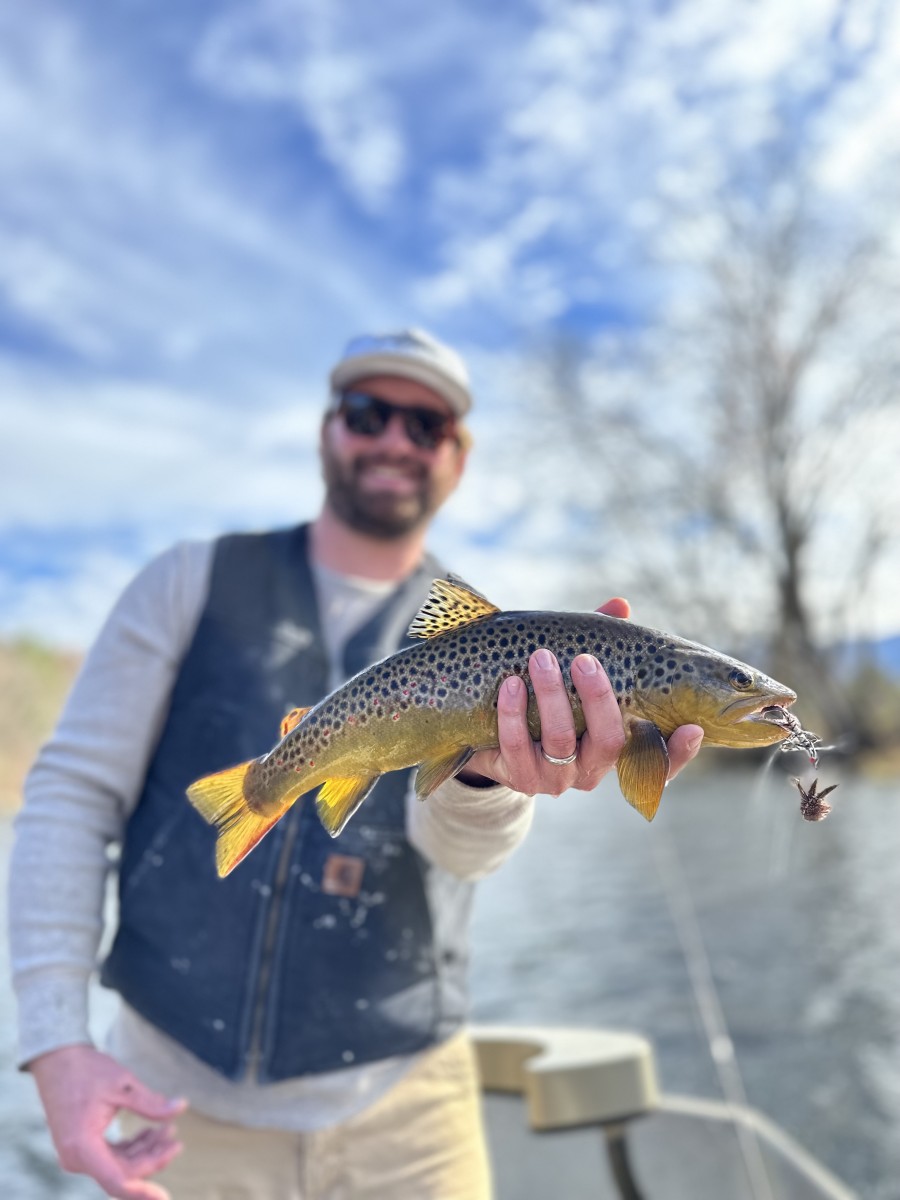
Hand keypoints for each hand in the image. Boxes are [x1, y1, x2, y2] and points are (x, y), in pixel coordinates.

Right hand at [30, 1044, 186, 1199]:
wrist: (56, 1059)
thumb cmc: (86, 1070)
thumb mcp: (123, 1084)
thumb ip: (151, 1104)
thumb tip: (181, 1108)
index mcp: (82, 1146)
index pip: (117, 1180)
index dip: (142, 1192)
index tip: (164, 1198)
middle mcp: (76, 1158)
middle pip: (123, 1172)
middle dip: (152, 1159)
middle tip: (176, 1139)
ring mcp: (77, 1154)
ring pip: (119, 1165)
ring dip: (144, 1151)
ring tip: (167, 1129)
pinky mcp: (81, 1147)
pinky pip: (111, 1156)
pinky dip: (132, 1147)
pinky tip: (150, 1131)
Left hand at [464, 598, 703, 795]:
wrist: (493, 735)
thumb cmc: (548, 698)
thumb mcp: (574, 674)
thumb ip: (602, 645)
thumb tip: (620, 605)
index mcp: (616, 750)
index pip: (658, 763)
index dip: (679, 753)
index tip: (693, 729)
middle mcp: (592, 770)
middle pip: (609, 741)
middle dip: (598, 697)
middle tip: (584, 660)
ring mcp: (556, 780)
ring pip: (561, 742)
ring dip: (552, 696)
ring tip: (541, 659)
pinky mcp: (519, 779)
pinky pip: (517, 748)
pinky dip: (514, 714)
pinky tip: (511, 684)